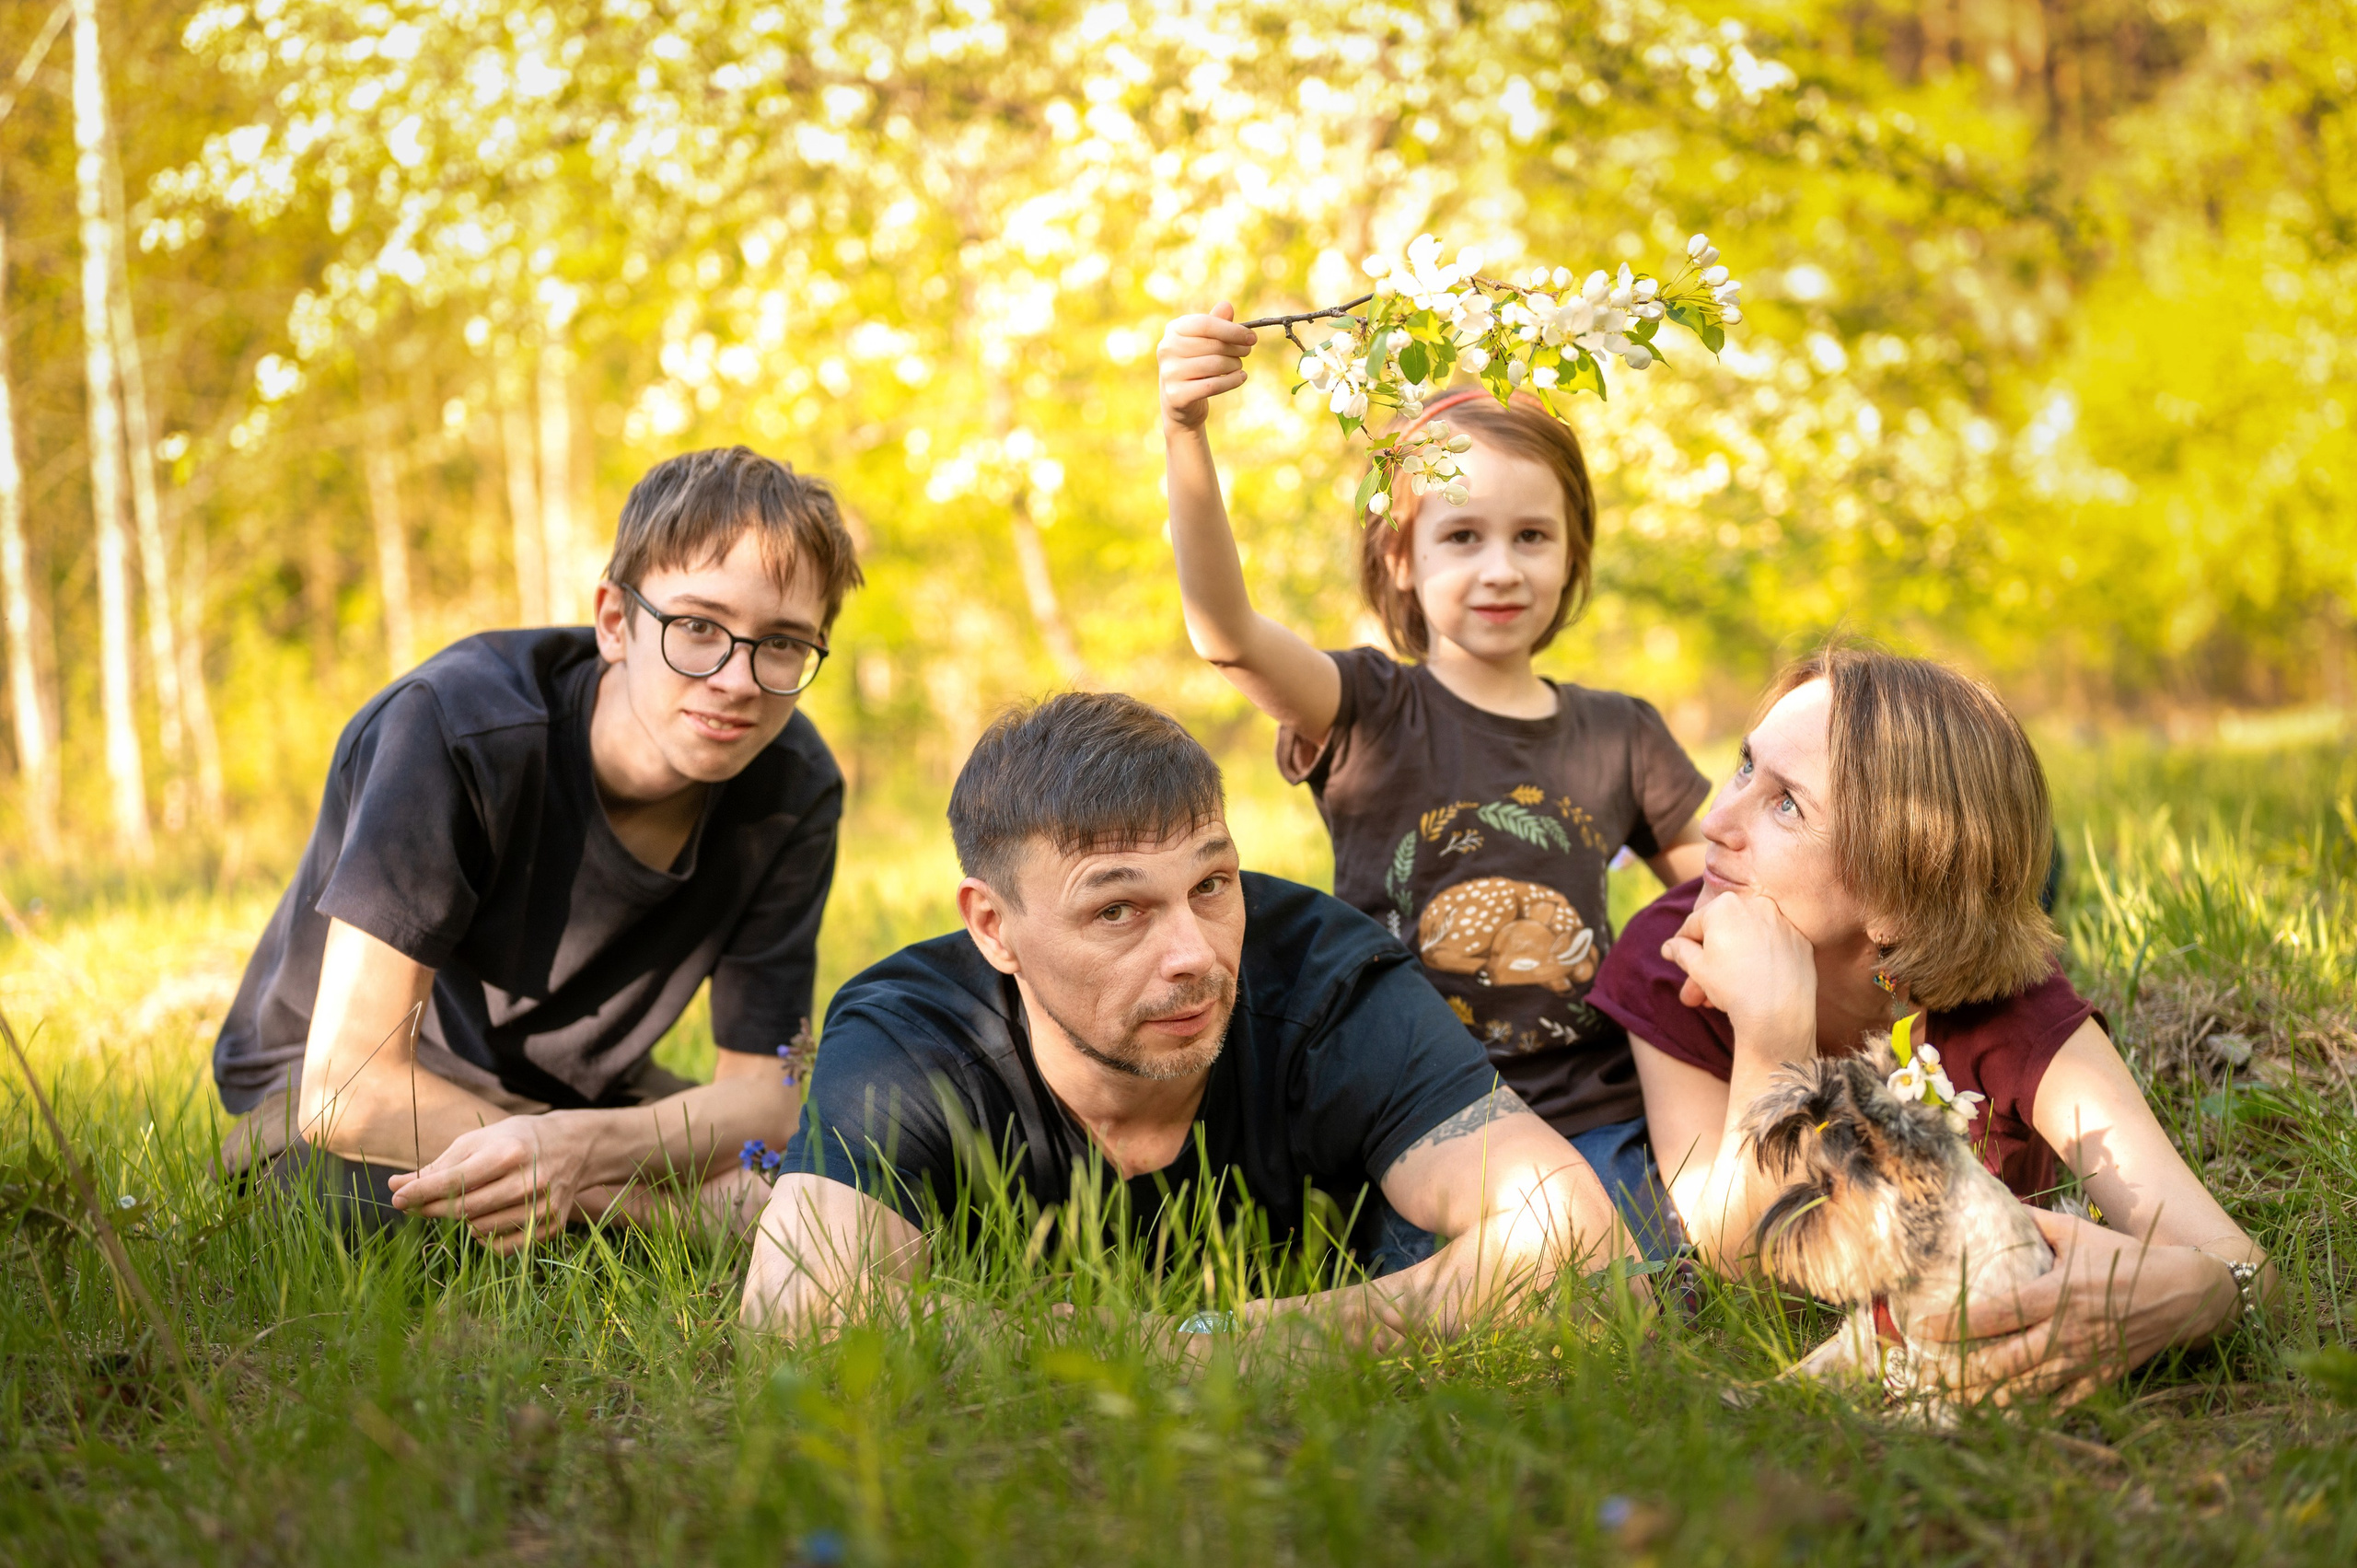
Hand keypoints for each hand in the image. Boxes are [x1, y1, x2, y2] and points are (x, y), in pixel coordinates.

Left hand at [387, 1112, 588, 1250]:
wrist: (572, 1147)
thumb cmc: (514, 1141)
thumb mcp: (478, 1141)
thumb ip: (438, 1166)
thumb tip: (396, 1186)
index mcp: (509, 1152)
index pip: (454, 1179)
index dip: (420, 1191)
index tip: (397, 1197)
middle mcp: (529, 1180)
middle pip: (464, 1208)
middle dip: (431, 1209)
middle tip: (414, 1206)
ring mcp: (542, 1206)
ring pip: (481, 1229)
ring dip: (460, 1222)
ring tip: (460, 1206)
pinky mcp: (550, 1226)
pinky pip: (503, 1248)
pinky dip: (484, 1239)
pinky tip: (483, 1221)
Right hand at [1158, 305, 1256, 430]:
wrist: (1180, 400)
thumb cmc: (1196, 363)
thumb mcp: (1205, 341)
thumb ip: (1216, 323)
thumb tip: (1226, 306)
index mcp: (1174, 330)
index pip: (1205, 324)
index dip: (1232, 330)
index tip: (1252, 337)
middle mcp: (1167, 349)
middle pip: (1213, 345)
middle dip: (1236, 348)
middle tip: (1247, 351)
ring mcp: (1169, 373)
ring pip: (1215, 365)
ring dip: (1235, 365)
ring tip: (1238, 366)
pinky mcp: (1176, 395)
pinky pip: (1213, 385)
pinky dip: (1232, 381)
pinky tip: (1241, 377)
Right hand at [1658, 886, 1816, 1050]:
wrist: (1778, 1012)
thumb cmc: (1732, 986)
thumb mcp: (1697, 967)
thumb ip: (1681, 950)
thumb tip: (1670, 947)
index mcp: (1725, 905)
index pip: (1695, 924)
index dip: (1684, 944)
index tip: (1680, 959)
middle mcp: (1756, 905)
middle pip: (1724, 932)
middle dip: (1709, 961)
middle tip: (1697, 987)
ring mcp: (1782, 922)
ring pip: (1748, 940)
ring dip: (1732, 963)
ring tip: (1720, 996)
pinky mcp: (1800, 940)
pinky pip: (1772, 947)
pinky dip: (1761, 960)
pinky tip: (1752, 984)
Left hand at [1912, 1208, 2240, 1404]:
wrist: (2184, 1291)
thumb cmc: (2123, 1256)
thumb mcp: (2075, 1233)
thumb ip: (2030, 1223)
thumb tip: (1991, 1204)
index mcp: (2055, 1294)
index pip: (1994, 1314)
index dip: (1955, 1325)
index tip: (1922, 1329)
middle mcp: (2067, 1332)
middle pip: (2006, 1362)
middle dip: (1965, 1372)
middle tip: (1929, 1376)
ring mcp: (2086, 1360)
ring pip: (2030, 1388)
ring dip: (1991, 1397)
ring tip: (1956, 1400)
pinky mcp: (2103, 1378)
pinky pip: (2062, 1402)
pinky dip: (2034, 1410)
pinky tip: (2006, 1415)